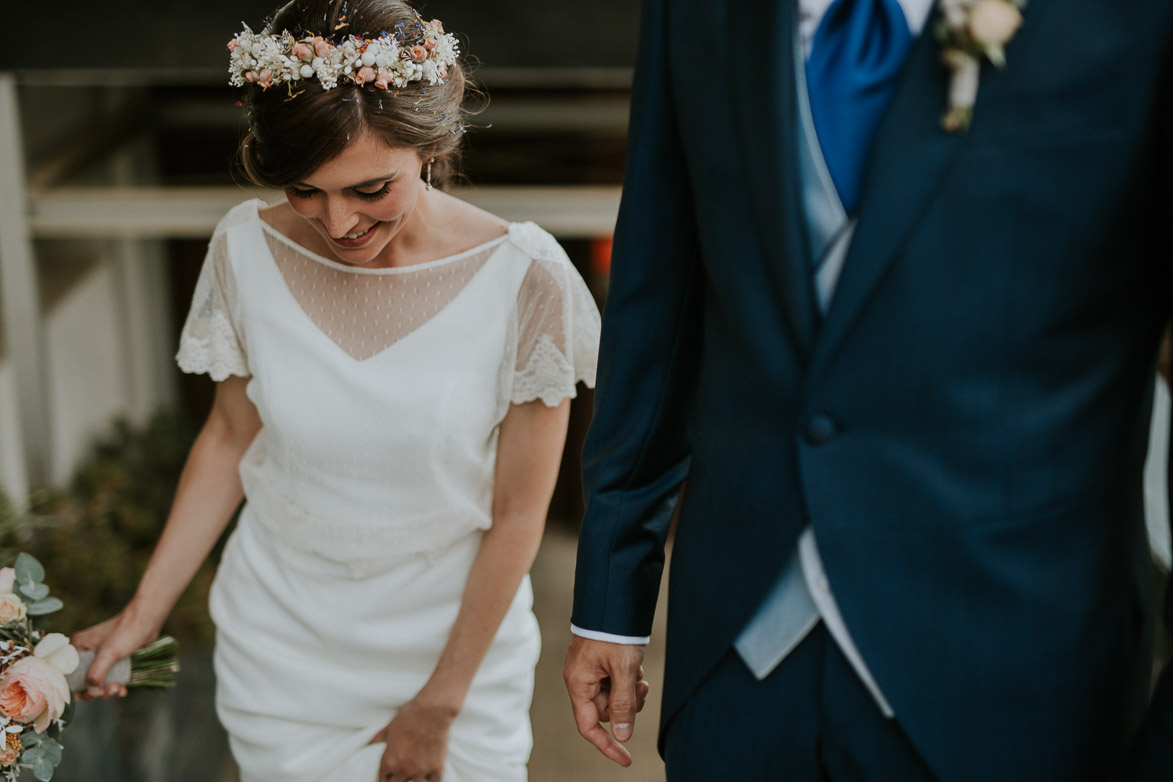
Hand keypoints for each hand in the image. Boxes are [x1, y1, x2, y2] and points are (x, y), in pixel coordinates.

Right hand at [71, 609, 156, 699]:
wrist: (148, 621)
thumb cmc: (126, 632)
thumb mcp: (108, 654)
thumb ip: (96, 675)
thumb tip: (92, 693)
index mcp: (76, 648)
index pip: (68, 676)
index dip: (78, 689)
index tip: (93, 694)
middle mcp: (84, 653)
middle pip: (83, 681)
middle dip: (96, 691)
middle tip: (110, 690)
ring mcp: (99, 657)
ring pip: (97, 682)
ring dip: (107, 690)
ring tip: (118, 689)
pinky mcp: (112, 660)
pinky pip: (108, 678)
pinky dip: (114, 686)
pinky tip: (122, 690)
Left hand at [370, 697, 456, 781]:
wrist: (433, 710)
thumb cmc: (409, 716)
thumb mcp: (388, 728)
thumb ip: (378, 741)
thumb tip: (369, 748)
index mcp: (389, 761)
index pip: (383, 779)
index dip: (386, 775)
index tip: (389, 772)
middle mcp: (404, 770)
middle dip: (397, 779)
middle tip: (401, 772)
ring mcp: (421, 771)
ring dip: (414, 779)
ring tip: (415, 773)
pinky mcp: (437, 768)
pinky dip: (430, 779)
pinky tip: (428, 774)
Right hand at [563, 636, 649, 766]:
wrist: (613, 599)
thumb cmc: (614, 631)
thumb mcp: (624, 669)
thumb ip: (623, 703)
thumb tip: (622, 735)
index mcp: (578, 683)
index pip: (589, 726)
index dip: (607, 745)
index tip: (626, 759)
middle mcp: (581, 679)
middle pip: (605, 710)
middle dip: (626, 704)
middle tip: (641, 687)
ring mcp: (590, 670)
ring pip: (614, 696)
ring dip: (630, 689)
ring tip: (638, 671)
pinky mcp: (599, 662)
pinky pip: (616, 681)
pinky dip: (628, 677)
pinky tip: (635, 662)